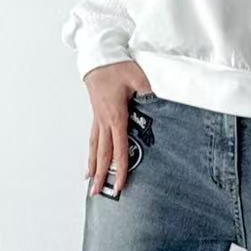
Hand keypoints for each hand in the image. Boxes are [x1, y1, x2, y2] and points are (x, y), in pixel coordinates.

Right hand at [84, 61, 153, 196]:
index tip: (120, 184)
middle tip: (98, 193)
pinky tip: (89, 164)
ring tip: (91, 184)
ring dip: (93, 167)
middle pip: (103, 154)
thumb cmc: (117, 66)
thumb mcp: (139, 78)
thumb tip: (160, 105)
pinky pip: (93, 139)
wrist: (98, 57)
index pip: (119, 148)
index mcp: (116, 116)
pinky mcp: (96, 115)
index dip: (120, 168)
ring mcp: (98, 119)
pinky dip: (91, 154)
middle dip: (101, 175)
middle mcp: (104, 121)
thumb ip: (150, 93)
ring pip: (95, 148)